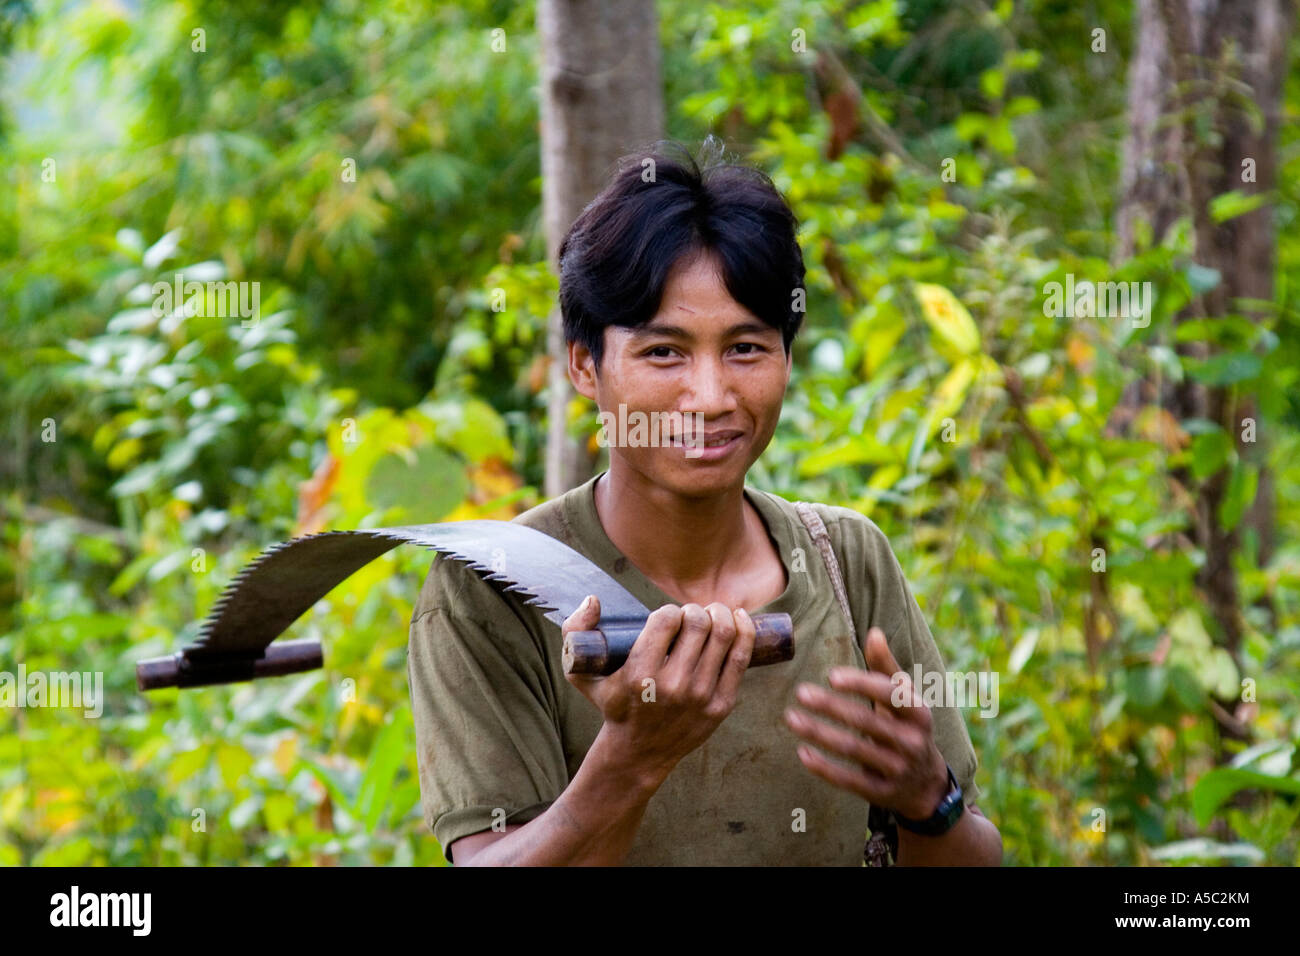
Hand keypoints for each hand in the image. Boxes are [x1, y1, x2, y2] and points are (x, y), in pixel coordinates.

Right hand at [563, 595, 755, 790]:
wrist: (638, 753)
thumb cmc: (613, 705)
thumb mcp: (581, 674)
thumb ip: (575, 632)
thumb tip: (594, 600)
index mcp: (640, 673)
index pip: (667, 618)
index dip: (670, 611)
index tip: (668, 618)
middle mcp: (672, 685)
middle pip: (698, 623)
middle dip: (696, 610)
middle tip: (692, 615)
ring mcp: (700, 696)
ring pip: (723, 635)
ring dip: (721, 614)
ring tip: (713, 614)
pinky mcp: (721, 705)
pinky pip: (740, 658)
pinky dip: (745, 631)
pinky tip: (739, 619)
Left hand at [783, 626, 949, 819]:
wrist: (925, 784)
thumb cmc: (907, 727)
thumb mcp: (905, 699)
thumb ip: (886, 667)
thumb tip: (874, 632)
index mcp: (919, 713)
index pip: (891, 695)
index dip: (862, 684)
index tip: (831, 675)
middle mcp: (912, 742)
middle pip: (867, 721)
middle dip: (832, 707)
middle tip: (801, 692)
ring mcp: (897, 770)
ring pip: (854, 749)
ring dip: (819, 733)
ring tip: (791, 718)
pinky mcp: (881, 793)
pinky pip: (849, 780)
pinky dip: (824, 767)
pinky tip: (802, 752)